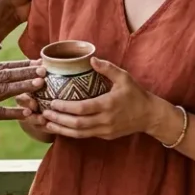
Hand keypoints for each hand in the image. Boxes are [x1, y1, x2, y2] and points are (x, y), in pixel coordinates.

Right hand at [0, 60, 44, 143]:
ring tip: (41, 84)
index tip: (37, 62)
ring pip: (4, 90)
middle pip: (6, 74)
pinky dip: (13, 112)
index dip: (21, 64)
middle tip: (45, 69)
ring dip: (24, 86)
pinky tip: (26, 113)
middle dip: (27, 71)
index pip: (1, 66)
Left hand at [40, 58, 172, 140]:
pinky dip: (71, 133)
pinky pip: (85, 136)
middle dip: (59, 120)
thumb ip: (107, 68)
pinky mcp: (105, 136)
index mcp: (108, 104)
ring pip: (79, 133)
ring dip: (62, 129)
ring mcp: (105, 130)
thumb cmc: (136, 94)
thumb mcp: (124, 77)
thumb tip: (90, 58)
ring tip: (47, 123)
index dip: (65, 107)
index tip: (53, 102)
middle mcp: (105, 120)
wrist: (149, 115)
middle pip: (77, 124)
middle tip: (44, 113)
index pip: (82, 108)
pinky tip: (61, 128)